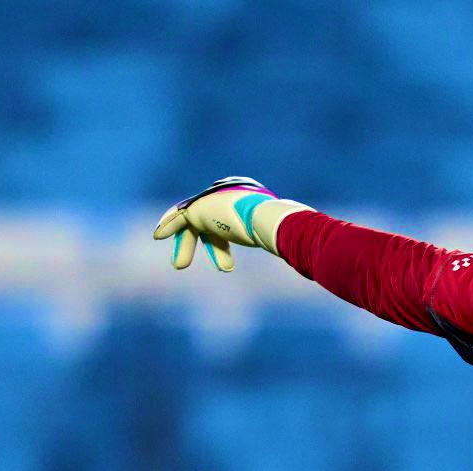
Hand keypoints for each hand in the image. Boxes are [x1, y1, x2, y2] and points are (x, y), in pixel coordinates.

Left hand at [152, 176, 309, 271]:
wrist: (271, 222)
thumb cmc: (284, 233)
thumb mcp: (286, 241)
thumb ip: (291, 246)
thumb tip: (315, 260)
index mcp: (247, 206)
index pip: (229, 225)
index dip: (223, 246)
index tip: (226, 267)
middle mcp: (229, 200)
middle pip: (210, 222)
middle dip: (206, 245)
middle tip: (201, 267)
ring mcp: (214, 202)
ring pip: (194, 223)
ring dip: (185, 244)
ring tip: (180, 266)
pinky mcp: (200, 209)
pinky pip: (180, 218)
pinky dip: (168, 226)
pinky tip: (157, 237)